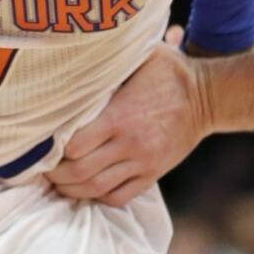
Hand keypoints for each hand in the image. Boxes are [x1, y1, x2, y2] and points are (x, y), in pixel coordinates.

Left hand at [46, 26, 211, 206]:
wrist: (209, 97)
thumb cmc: (169, 71)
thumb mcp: (141, 55)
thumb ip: (108, 62)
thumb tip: (73, 57)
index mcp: (121, 116)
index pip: (75, 144)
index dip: (55, 148)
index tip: (45, 143)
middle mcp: (130, 144)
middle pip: (80, 172)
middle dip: (56, 175)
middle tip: (44, 169)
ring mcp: (142, 162)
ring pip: (96, 189)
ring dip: (72, 190)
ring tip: (59, 182)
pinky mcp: (152, 174)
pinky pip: (119, 197)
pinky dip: (98, 197)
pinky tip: (87, 188)